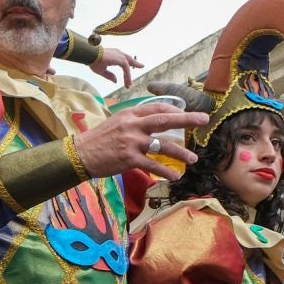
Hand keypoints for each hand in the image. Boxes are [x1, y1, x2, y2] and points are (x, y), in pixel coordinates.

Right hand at [72, 101, 208, 179]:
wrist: (80, 154)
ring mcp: (131, 142)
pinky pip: (152, 165)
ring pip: (163, 145)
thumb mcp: (116, 121)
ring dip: (181, 152)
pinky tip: (175, 175)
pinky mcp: (129, 159)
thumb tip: (153, 122)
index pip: (158, 108)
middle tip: (204, 119)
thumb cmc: (98, 139)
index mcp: (130, 114)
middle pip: (165, 119)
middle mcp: (132, 125)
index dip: (175, 110)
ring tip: (192, 158)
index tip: (187, 115)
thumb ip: (134, 120)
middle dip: (187, 119)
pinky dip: (165, 171)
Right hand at [93, 46, 143, 88]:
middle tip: (142, 66)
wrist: (90, 55)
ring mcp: (121, 56)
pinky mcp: (121, 60)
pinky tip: (127, 83)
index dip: (126, 68)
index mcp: (114, 55)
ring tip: (130, 84)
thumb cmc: (93, 61)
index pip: (123, 61)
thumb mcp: (102, 71)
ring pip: (129, 66)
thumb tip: (116, 81)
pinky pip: (127, 69)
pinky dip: (128, 76)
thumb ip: (110, 76)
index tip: (127, 75)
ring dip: (129, 76)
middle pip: (129, 60)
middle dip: (135, 64)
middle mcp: (119, 53)